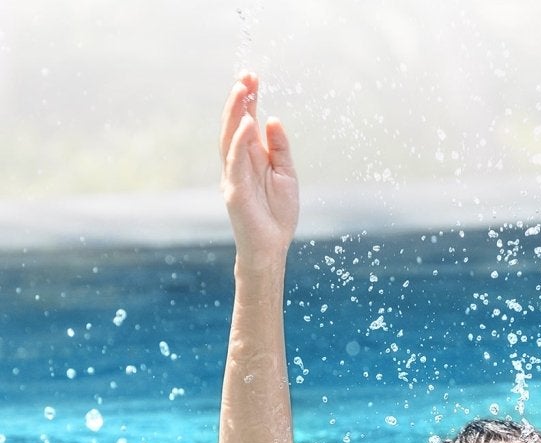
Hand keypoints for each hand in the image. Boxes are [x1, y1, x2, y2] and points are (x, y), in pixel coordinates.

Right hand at [219, 72, 299, 262]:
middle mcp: (238, 159)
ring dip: (236, 112)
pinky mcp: (233, 188)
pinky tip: (247, 123)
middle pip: (236, 122)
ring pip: (230, 135)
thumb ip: (280, 149)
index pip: (247, 121)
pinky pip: (234, 160)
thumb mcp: (286, 175)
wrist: (271, 246)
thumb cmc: (278, 213)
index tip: (253, 76)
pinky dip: (239, 141)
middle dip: (240, 98)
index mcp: (251, 155)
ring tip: (243, 90)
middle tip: (247, 75)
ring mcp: (233, 172)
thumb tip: (274, 120)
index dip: (249, 99)